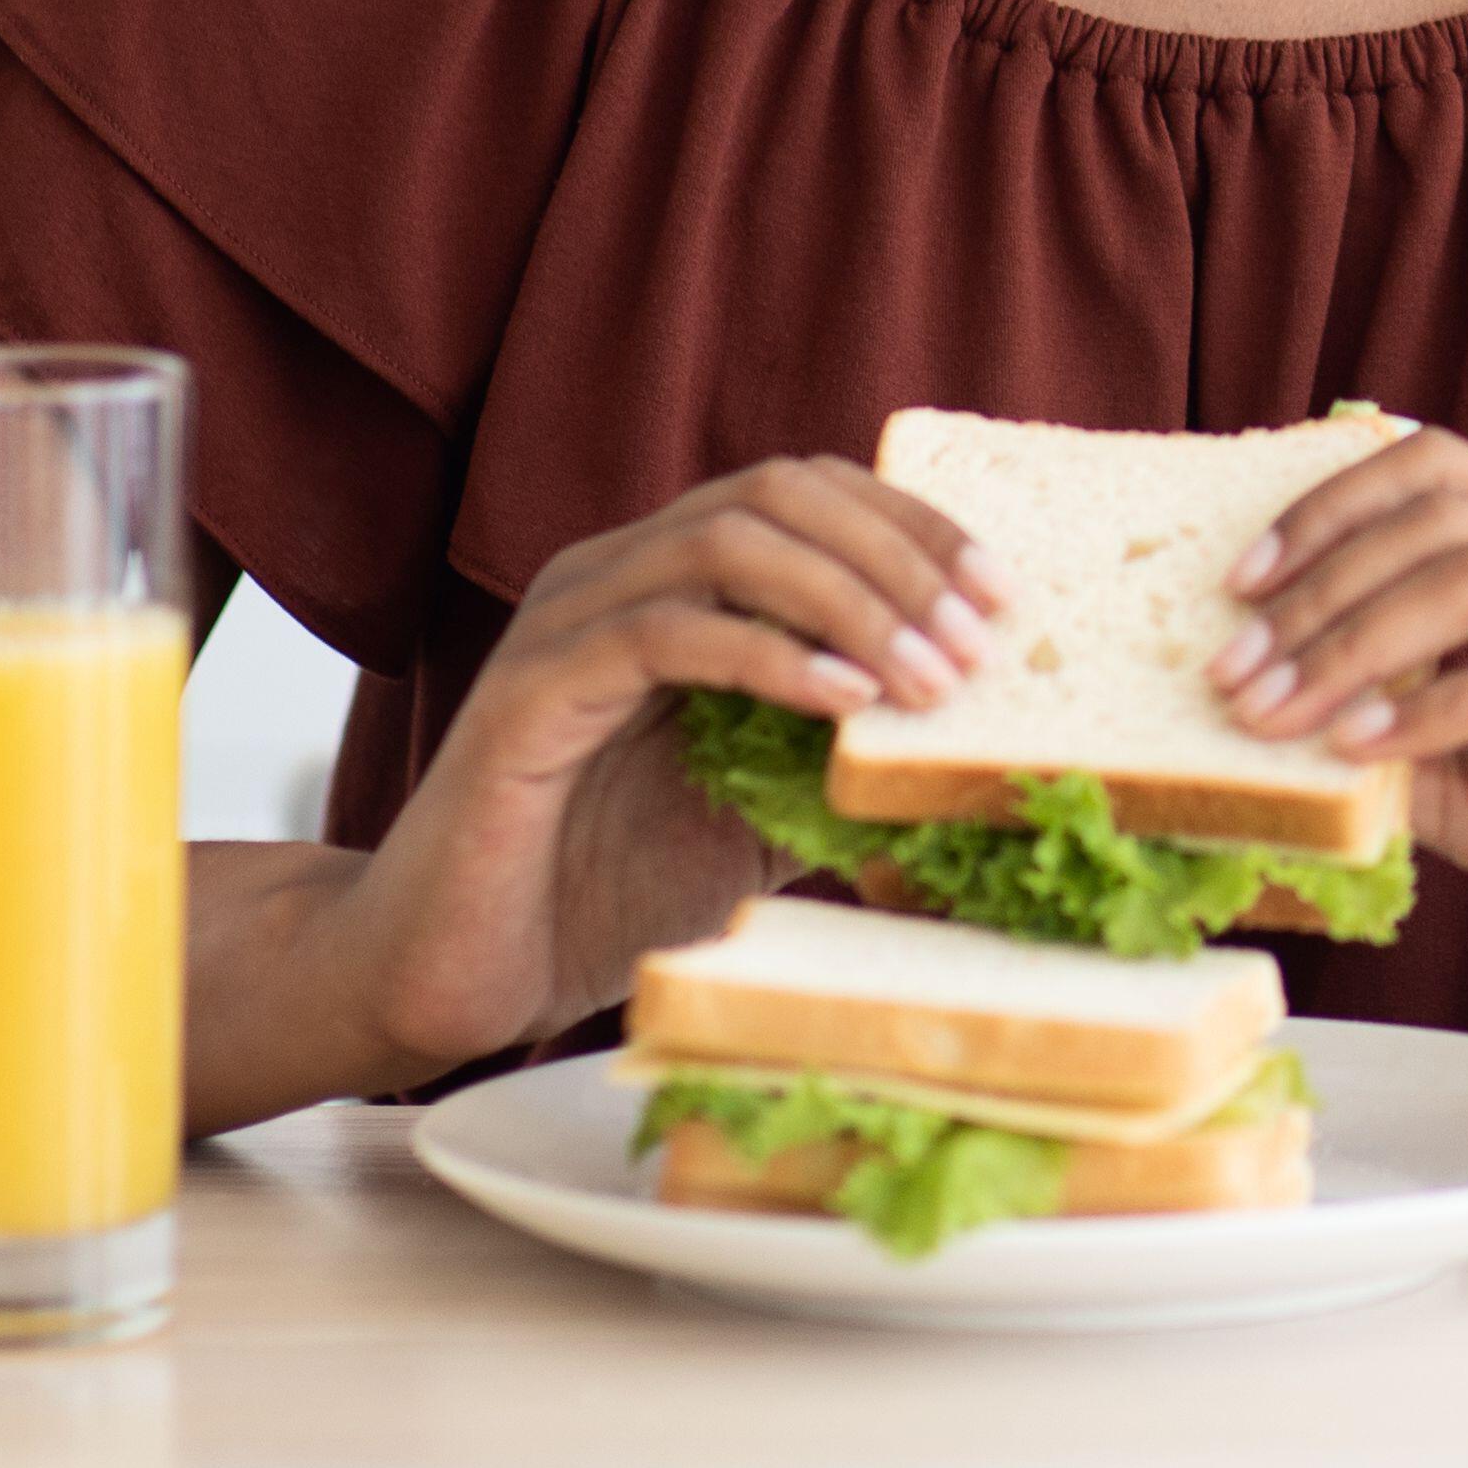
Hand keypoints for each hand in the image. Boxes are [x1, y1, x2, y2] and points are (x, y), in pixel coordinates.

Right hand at [289, 460, 1007, 1083]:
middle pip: (782, 492)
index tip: (1007, 595)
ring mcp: (566, 622)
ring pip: (730, 542)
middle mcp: (614, 574)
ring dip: (853, 600)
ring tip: (932, 675)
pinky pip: (667, 632)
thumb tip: (977, 748)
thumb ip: (841, 759)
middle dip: (901, 554)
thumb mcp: (760, 811)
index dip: (916, 525)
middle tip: (985, 636)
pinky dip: (772, 655)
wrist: (460, 975)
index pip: (812, 494)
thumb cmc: (602, 889)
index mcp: (671, 582)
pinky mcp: (531, 692)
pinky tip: (845, 702)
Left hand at [1207, 430, 1467, 1067]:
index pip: (1447, 471)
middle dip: (1317, 580)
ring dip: (1353, 639)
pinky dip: (1437, 709)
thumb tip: (1276, 731)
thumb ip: (1417, 751)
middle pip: (1448, 506)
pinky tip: (1365, 752)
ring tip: (1271, 711)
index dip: (1330, 508)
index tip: (1235, 588)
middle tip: (1228, 666)